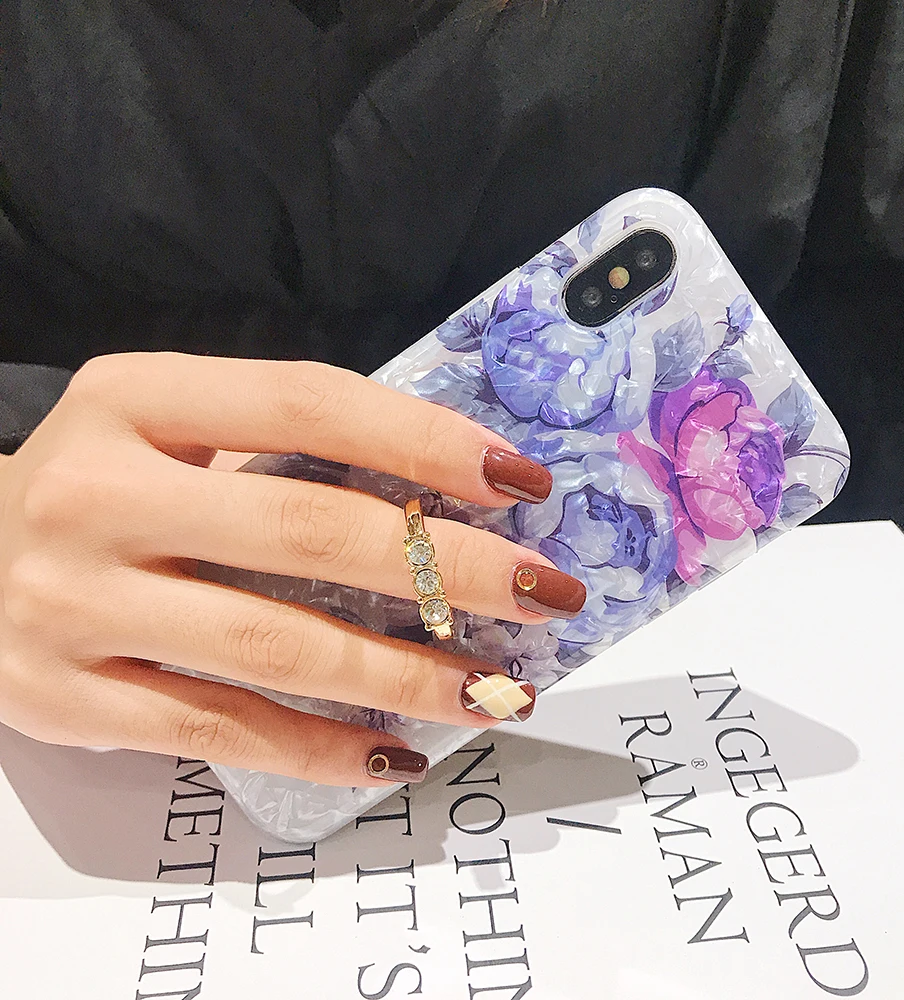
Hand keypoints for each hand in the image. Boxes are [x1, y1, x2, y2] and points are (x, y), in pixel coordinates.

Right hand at [0, 354, 584, 784]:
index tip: (519, 480)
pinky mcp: (67, 699)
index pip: (307, 402)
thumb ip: (281, 445)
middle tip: (541, 592)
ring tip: (493, 689)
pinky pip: (218, 730)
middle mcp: (97, 494)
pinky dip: (318, 748)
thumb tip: (443, 500)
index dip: (423, 440)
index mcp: (135, 398)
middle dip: (445, 567)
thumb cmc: (101, 482)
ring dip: (404, 673)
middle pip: (306, 531)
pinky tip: (394, 752)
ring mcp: (75, 603)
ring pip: (274, 646)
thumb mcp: (168, 428)